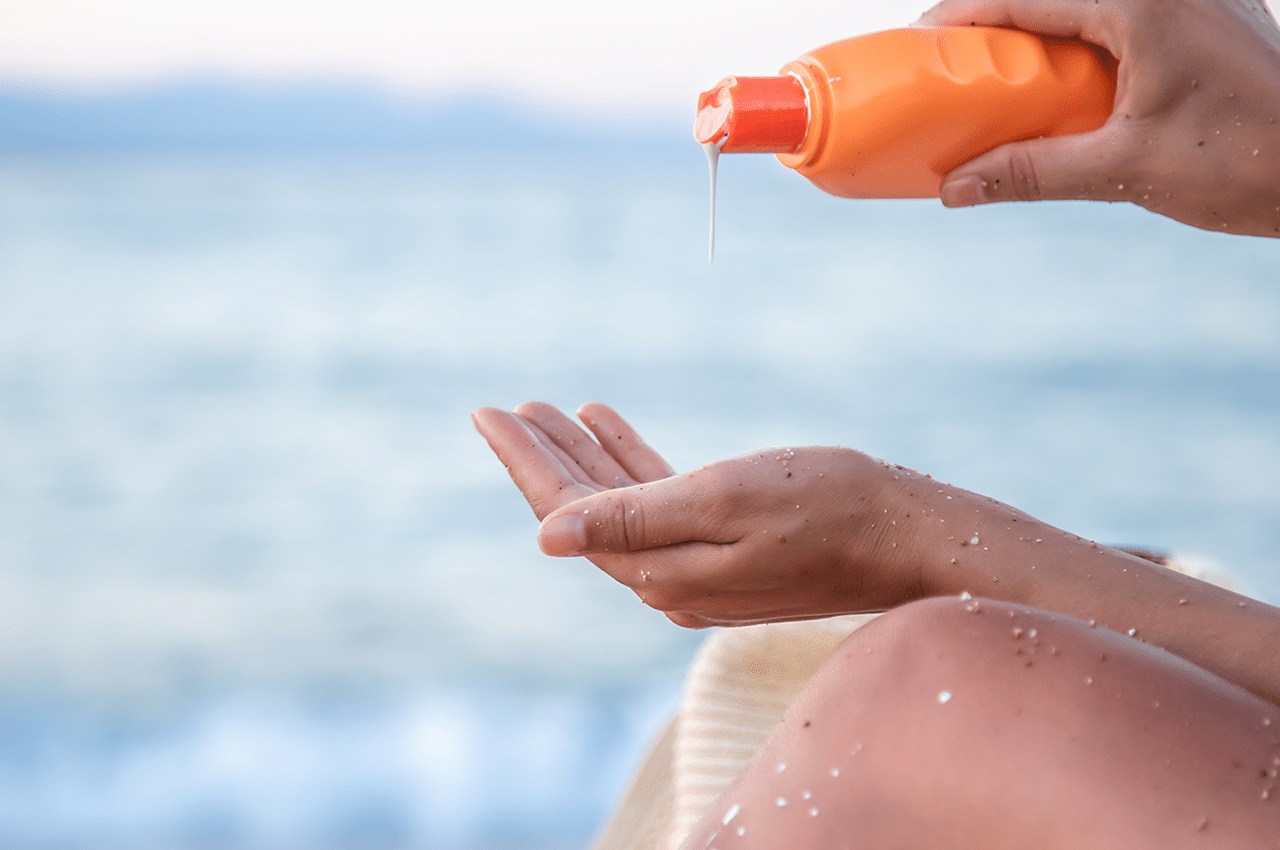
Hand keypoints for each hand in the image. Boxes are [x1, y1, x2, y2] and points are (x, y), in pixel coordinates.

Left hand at [472, 402, 928, 626]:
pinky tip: (609, 425)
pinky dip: (633, 463)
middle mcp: (669, 578)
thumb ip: (633, 516)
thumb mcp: (721, 501)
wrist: (909, 536)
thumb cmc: (825, 506)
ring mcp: (697, 568)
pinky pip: (661, 503)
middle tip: (507, 408)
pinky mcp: (725, 551)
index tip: (487, 414)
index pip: (569, 514)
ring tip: (553, 410)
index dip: (525, 463)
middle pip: (587, 510)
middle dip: (545, 456)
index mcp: (659, 570)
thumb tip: (546, 537)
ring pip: (621, 504)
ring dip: (587, 455)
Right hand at [920, 0, 1279, 235]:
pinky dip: (1080, 45)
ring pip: (1085, 7)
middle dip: (993, 28)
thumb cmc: (1247, 163)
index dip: (959, 19)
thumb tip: (954, 188)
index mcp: (1141, 4)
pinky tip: (1063, 90)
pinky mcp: (1207, 20)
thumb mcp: (1124, 170)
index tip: (915, 48)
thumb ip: (1032, 174)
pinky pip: (1122, 18)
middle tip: (949, 72)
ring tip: (996, 84)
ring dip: (1037, 37)